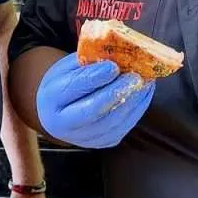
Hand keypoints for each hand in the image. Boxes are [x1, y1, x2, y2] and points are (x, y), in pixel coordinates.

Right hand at [36, 52, 154, 148]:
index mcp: (51, 99)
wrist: (60, 111)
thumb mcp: (68, 67)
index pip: (73, 89)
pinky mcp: (102, 142)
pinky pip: (123, 128)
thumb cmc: (66, 83)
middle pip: (93, 111)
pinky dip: (137, 110)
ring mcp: (84, 138)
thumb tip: (114, 54)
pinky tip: (144, 94)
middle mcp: (63, 124)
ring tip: (146, 83)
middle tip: (135, 77)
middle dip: (116, 93)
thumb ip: (87, 61)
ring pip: (112, 123)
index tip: (113, 66)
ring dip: (133, 102)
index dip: (94, 77)